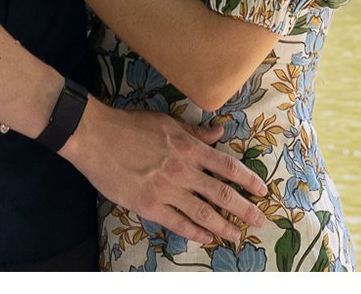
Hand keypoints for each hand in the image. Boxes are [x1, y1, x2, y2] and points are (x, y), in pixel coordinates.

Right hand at [61, 101, 271, 247]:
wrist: (97, 137)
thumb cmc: (132, 126)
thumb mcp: (169, 122)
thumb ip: (196, 132)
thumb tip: (220, 132)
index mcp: (191, 148)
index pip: (229, 167)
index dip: (248, 180)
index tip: (262, 191)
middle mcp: (184, 171)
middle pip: (222, 194)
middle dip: (244, 209)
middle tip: (260, 221)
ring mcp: (167, 190)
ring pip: (203, 212)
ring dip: (223, 226)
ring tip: (238, 236)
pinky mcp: (149, 206)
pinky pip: (177, 222)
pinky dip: (194, 232)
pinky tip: (206, 238)